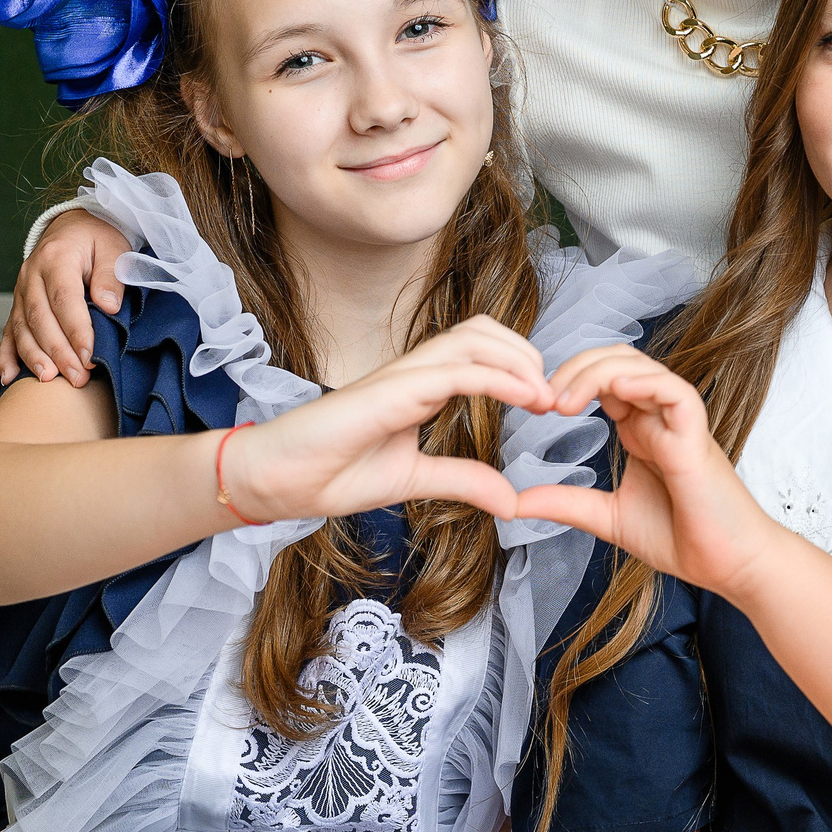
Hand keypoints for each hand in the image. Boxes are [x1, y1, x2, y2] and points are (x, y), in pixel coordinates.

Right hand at [0, 211, 130, 386]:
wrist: (74, 226)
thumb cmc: (98, 238)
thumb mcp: (113, 247)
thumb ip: (111, 275)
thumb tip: (109, 307)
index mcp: (56, 258)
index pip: (64, 300)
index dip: (76, 331)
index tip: (89, 356)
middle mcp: (31, 275)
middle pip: (40, 319)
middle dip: (58, 352)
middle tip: (77, 377)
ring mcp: (21, 291)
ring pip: (22, 328)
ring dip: (34, 357)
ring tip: (49, 379)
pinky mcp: (19, 304)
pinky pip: (9, 331)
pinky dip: (7, 355)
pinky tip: (10, 377)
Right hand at [218, 318, 551, 524]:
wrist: (278, 481)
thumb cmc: (332, 472)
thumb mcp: (414, 479)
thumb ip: (462, 480)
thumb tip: (511, 500)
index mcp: (418, 385)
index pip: (477, 350)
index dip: (518, 365)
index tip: (548, 401)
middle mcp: (412, 371)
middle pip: (481, 330)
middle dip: (526, 352)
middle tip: (553, 393)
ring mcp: (401, 376)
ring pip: (472, 339)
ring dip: (518, 360)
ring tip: (544, 394)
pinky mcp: (390, 391)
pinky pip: (454, 371)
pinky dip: (496, 378)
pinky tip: (524, 397)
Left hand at [508, 346, 794, 599]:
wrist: (727, 567)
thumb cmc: (681, 538)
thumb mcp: (608, 518)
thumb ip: (566, 504)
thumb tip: (516, 503)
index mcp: (640, 429)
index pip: (602, 378)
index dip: (568, 379)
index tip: (537, 406)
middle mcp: (658, 418)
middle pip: (616, 360)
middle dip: (575, 367)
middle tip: (544, 398)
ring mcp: (678, 424)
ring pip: (641, 366)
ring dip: (598, 371)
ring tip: (566, 399)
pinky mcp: (696, 438)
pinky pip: (675, 392)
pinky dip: (645, 382)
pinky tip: (616, 389)